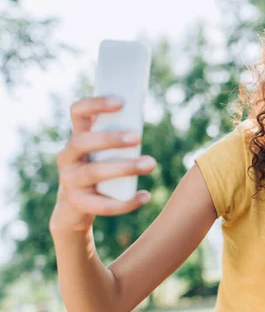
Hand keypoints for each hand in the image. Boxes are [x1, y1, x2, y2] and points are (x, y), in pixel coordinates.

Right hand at [50, 96, 155, 231]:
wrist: (75, 208)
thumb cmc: (98, 171)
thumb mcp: (104, 153)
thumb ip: (118, 141)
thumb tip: (143, 127)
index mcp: (77, 138)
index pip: (78, 113)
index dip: (96, 104)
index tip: (121, 103)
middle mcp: (68, 156)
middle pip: (82, 142)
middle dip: (111, 139)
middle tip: (138, 137)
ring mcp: (69, 180)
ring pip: (93, 172)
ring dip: (124, 167)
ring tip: (150, 164)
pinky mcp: (77, 202)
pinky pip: (102, 204)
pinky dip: (126, 202)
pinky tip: (145, 196)